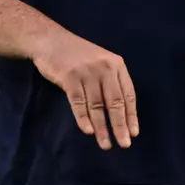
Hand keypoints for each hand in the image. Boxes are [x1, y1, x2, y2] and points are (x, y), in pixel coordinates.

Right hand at [31, 29, 138, 149]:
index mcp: (116, 64)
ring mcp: (86, 72)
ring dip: (101, 127)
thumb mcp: (100, 62)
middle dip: (120, 125)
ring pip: (97, 105)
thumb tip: (120, 113)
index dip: (131, 115)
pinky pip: (78, 102)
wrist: (50, 40)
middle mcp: (104, 68)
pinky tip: (88, 131)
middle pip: (115, 102)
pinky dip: (83, 118)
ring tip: (105, 144)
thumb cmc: (77, 55)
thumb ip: (110, 82)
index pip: (128, 94)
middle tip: (124, 144)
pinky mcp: (69, 77)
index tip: (134, 133)